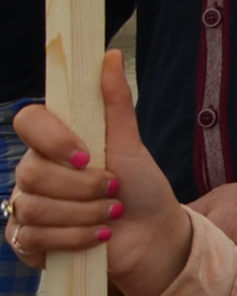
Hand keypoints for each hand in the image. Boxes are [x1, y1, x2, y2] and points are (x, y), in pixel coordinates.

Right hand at [7, 51, 189, 295]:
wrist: (150, 235)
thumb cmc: (140, 186)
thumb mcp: (131, 143)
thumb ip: (115, 102)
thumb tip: (109, 54)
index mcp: (55, 142)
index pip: (28, 121)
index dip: (53, 138)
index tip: (86, 154)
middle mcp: (33, 171)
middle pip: (32, 172)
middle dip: (82, 187)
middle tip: (113, 190)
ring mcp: (27, 206)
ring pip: (33, 207)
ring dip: (83, 214)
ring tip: (112, 214)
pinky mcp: (28, 241)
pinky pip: (34, 237)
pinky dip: (74, 237)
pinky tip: (99, 237)